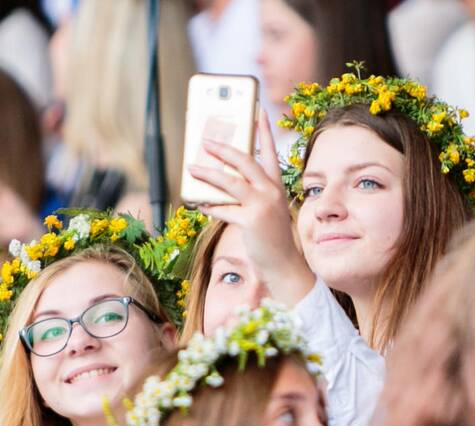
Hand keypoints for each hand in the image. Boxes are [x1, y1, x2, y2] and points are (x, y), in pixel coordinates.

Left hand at [187, 109, 314, 305]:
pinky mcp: (251, 221)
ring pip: (230, 182)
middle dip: (223, 149)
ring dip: (208, 174)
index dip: (264, 131)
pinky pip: (223, 209)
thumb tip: (221, 184)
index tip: (258, 111)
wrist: (283, 264)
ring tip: (192, 168)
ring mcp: (262, 206)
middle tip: (206, 141)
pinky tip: (198, 203)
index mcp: (277, 186)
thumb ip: (250, 195)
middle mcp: (271, 192)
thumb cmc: (271, 238)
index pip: (270, 152)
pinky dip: (209, 206)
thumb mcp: (266, 211)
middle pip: (245, 161)